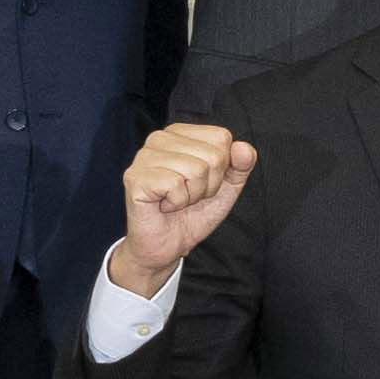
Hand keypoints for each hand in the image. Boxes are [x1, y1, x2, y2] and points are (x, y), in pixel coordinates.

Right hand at [107, 120, 254, 296]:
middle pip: (212, 155)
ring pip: (196, 169)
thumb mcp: (226, 188)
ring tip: (175, 201)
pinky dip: (177, 203)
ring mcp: (144, 156)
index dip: (221, 169)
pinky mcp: (135, 177)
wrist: (166, 245)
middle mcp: (160, 138)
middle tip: (187, 195)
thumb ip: (240, 166)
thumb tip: (244, 148)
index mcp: (180, 133)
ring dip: (192, 195)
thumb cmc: (191, 213)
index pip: (221, 138)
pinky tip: (163, 205)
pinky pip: (175, 185)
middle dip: (208, 185)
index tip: (202, 183)